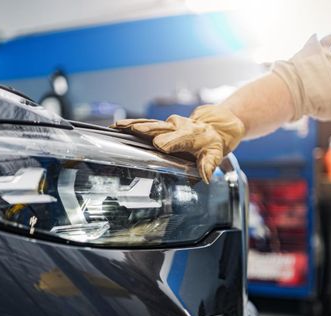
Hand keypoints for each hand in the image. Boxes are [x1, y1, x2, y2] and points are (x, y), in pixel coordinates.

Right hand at [112, 105, 245, 182]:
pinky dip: (130, 124)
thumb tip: (206, 177)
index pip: (177, 139)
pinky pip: (144, 123)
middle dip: (147, 130)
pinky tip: (116, 126)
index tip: (160, 145)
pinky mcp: (160, 125)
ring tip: (117, 126)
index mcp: (190, 136)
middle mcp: (177, 127)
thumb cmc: (211, 143)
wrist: (213, 125)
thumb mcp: (214, 155)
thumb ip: (208, 165)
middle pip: (160, 128)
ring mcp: (167, 125)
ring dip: (133, 125)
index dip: (169, 142)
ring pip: (149, 124)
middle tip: (133, 130)